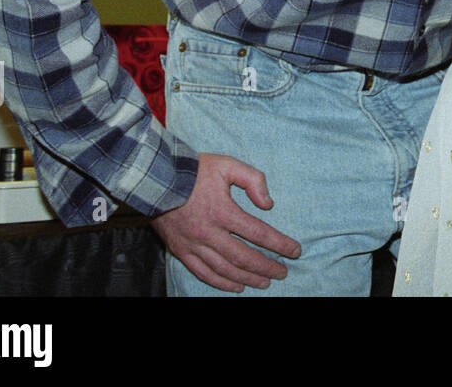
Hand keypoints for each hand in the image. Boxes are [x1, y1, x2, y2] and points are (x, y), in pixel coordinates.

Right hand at [151, 152, 301, 292]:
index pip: (258, 233)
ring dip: (247, 278)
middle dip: (266, 266)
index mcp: (223, 212)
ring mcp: (194, 245)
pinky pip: (203, 273)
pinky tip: (236, 287)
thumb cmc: (195, 170)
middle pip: (243, 257)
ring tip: (264, 282)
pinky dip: (221, 283)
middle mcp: (209, 233)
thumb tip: (268, 204)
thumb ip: (253, 179)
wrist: (157, 178)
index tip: (295, 251)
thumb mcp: (228, 165)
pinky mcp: (181, 251)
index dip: (279, 244)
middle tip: (283, 273)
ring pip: (225, 269)